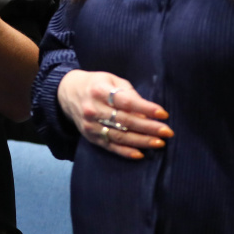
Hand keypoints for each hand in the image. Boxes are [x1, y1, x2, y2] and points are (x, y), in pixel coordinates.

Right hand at [56, 69, 171, 159]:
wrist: (67, 93)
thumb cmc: (95, 84)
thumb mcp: (111, 80)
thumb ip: (128, 93)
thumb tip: (147, 112)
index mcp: (99, 90)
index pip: (126, 101)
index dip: (146, 108)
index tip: (163, 113)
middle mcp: (93, 108)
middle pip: (125, 121)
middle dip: (149, 127)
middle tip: (167, 132)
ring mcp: (91, 125)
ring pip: (119, 136)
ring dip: (141, 141)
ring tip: (159, 143)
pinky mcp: (90, 136)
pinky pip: (110, 146)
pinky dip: (125, 152)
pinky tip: (140, 154)